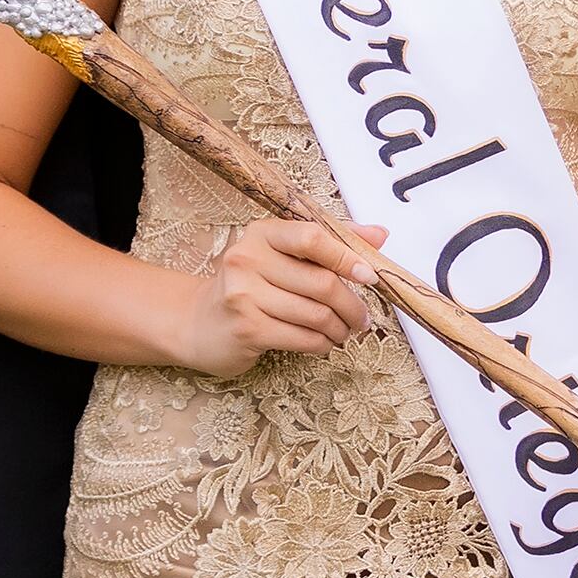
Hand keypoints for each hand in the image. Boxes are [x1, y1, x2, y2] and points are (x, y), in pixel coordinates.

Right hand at [177, 217, 387, 378]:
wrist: (198, 322)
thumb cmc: (249, 286)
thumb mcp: (283, 255)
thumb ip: (330, 242)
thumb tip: (379, 234)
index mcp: (262, 233)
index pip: (312, 237)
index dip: (347, 256)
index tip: (369, 275)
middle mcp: (249, 259)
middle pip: (321, 282)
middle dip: (351, 305)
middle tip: (361, 318)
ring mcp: (244, 295)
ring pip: (316, 314)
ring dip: (339, 328)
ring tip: (343, 332)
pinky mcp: (246, 328)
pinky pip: (302, 338)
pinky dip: (322, 344)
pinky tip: (323, 343)